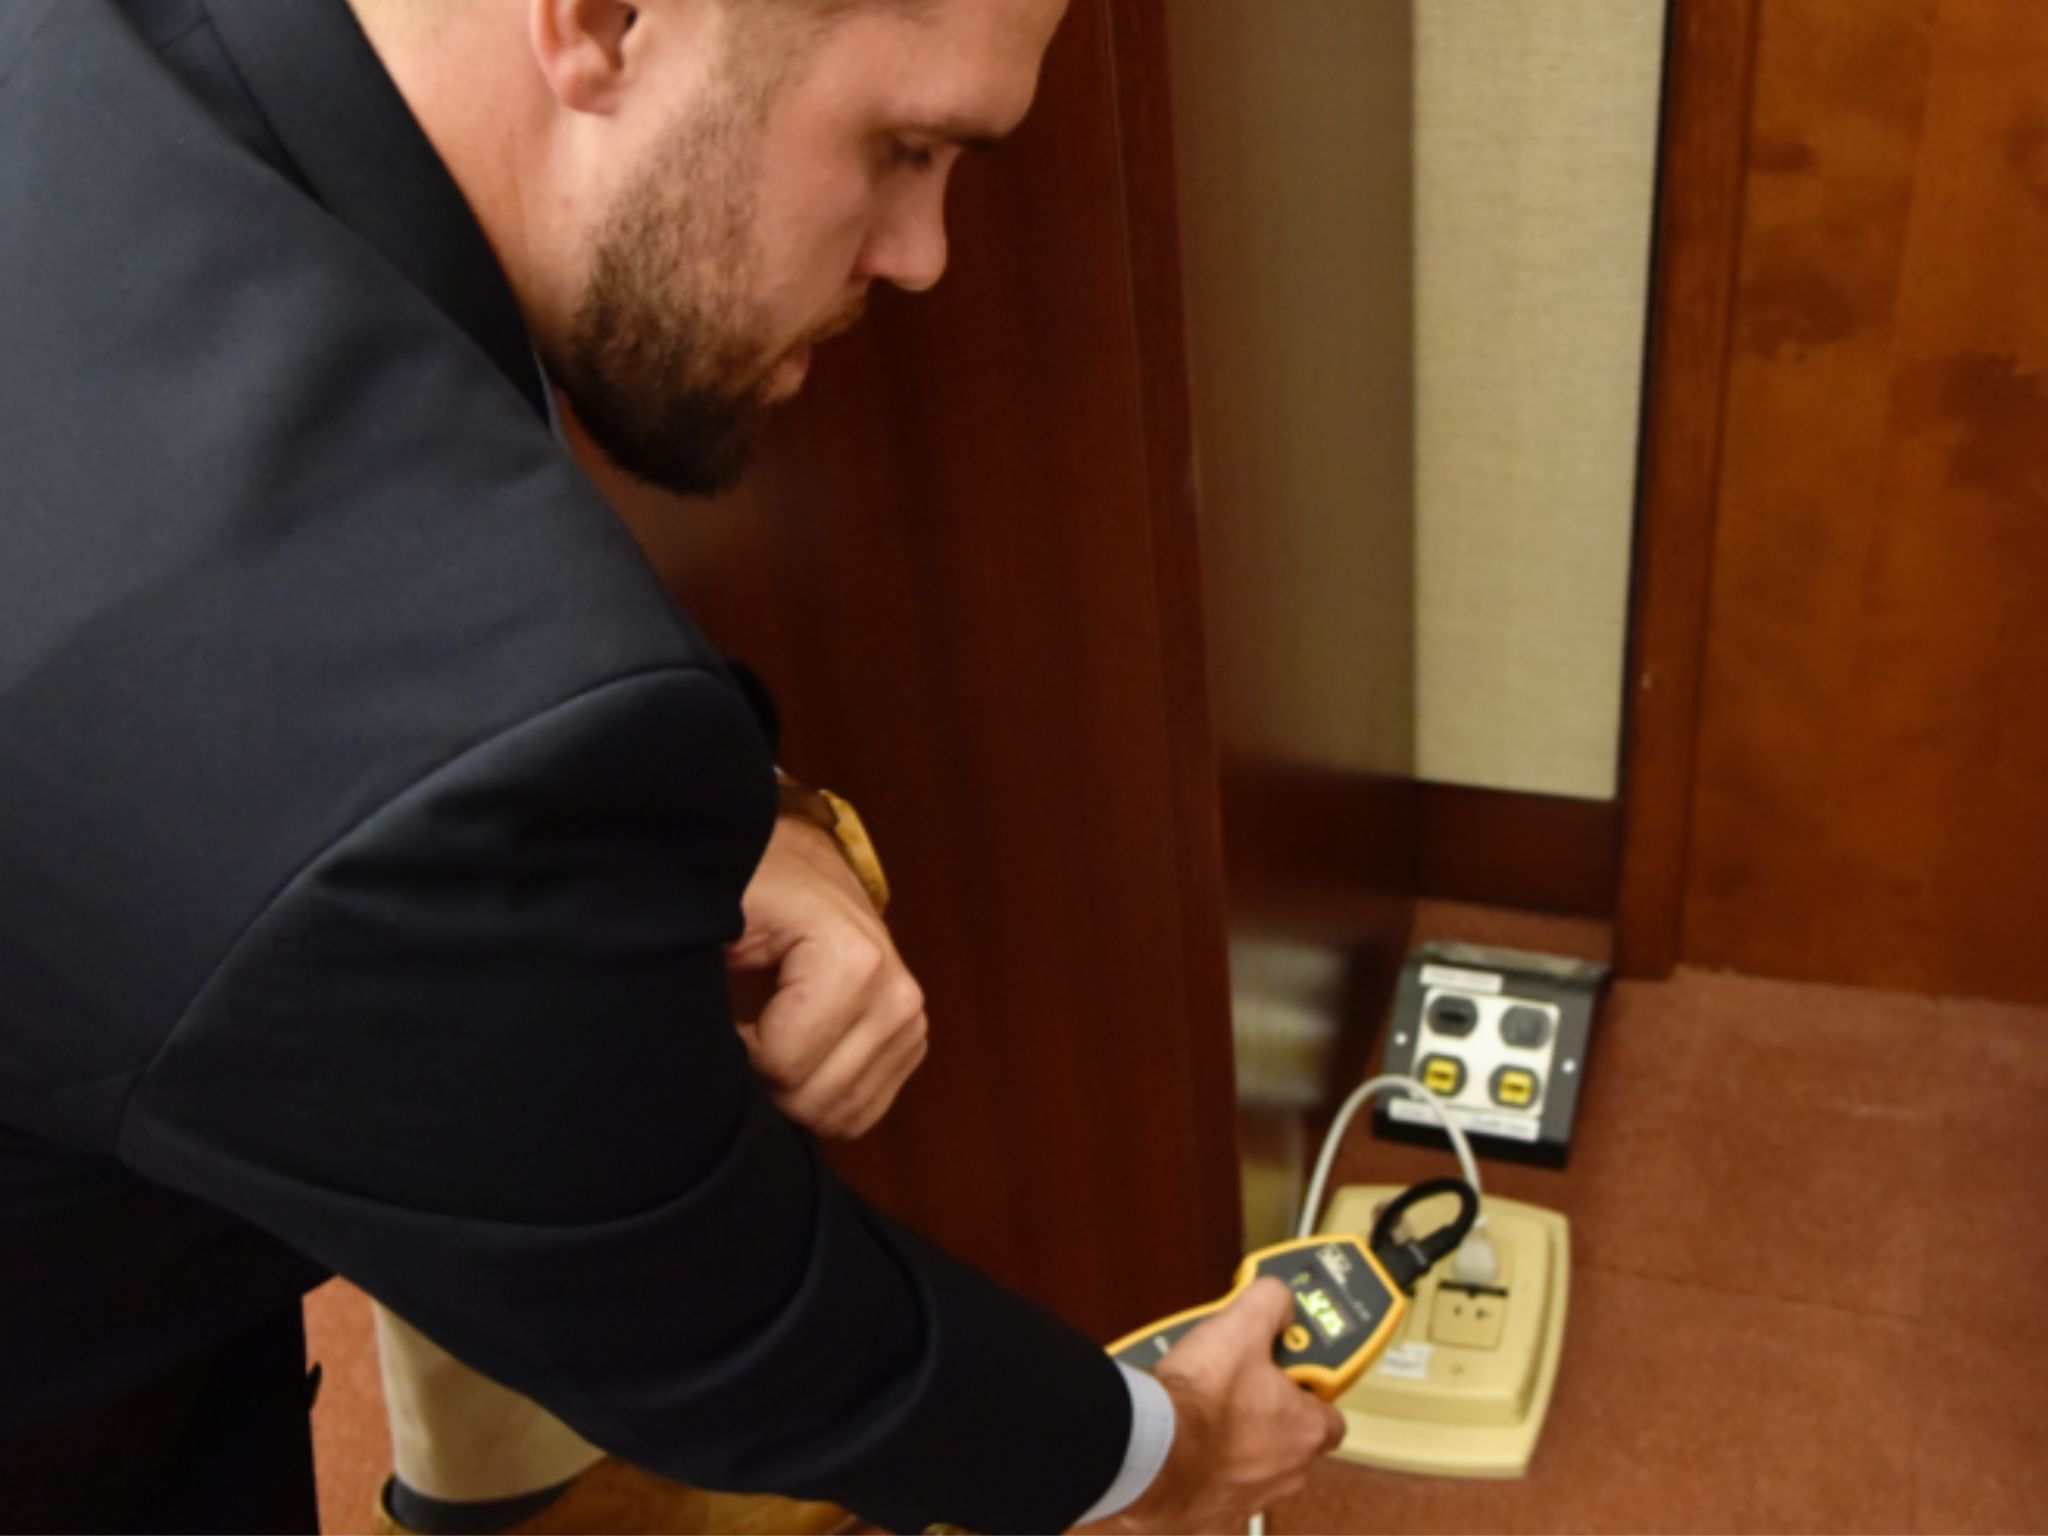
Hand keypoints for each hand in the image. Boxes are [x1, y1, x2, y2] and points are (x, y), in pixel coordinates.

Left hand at [726, 815, 927, 1138]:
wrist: (796, 864)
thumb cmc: (749, 887)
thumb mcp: (713, 917)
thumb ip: (696, 980)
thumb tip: (684, 1053)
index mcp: (856, 960)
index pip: (783, 1067)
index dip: (732, 1055)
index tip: (716, 1012)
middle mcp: (897, 994)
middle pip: (816, 1099)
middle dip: (761, 1082)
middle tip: (736, 1033)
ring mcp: (910, 1019)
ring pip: (840, 1114)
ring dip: (789, 1092)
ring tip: (762, 1041)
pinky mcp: (910, 1038)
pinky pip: (863, 1109)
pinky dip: (820, 1099)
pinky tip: (794, 1058)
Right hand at [1077, 1279, 1345, 1534]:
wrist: (1147, 1448)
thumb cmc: (1197, 1401)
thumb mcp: (1240, 1325)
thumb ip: (1270, 1302)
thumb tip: (1278, 1296)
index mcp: (1305, 1430)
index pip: (1330, 1410)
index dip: (1309, 1382)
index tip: (1289, 1363)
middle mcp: (1285, 1472)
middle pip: (1288, 1436)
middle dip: (1265, 1408)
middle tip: (1237, 1378)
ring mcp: (1247, 1497)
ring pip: (1250, 1461)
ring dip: (1233, 1437)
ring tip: (1203, 1403)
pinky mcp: (1208, 1513)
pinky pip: (1213, 1483)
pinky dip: (1202, 1463)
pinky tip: (1182, 1435)